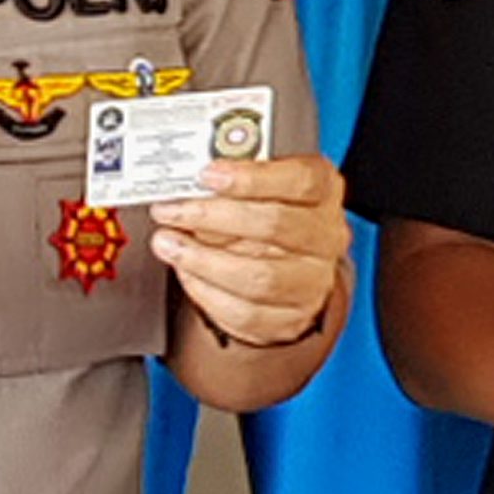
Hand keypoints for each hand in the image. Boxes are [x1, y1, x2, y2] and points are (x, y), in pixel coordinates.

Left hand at [152, 153, 349, 346]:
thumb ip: (229, 179)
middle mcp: (326, 236)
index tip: (207, 175)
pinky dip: (207, 291)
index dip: (253, 177)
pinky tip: (186, 271)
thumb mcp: (255, 184)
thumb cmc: (267, 213)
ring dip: (202, 259)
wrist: (286, 267)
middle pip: (274, 225)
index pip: (302, 180)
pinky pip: (245, 312)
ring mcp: (313, 280)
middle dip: (213, 216)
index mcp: (323, 192)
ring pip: (259, 277)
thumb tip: (187, 184)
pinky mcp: (291, 318)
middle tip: (172, 210)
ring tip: (168, 243)